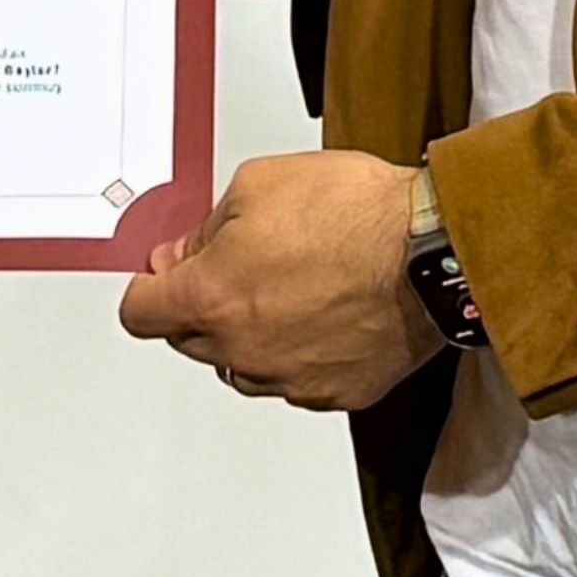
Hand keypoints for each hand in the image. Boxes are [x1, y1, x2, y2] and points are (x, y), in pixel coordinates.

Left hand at [115, 150, 437, 410]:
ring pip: (242, 366)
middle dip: (202, 305)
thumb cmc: (359, 214)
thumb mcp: (260, 184)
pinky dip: (300, 353)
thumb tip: (186, 252)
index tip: (167, 275)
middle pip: (188, 341)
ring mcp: (290, 378)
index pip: (140, 314)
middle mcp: (243, 350)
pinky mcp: (336, 393)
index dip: (151, 288)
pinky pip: (296, 380)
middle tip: (241, 265)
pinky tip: (326, 314)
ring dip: (249, 335)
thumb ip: (208, 225)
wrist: (435, 251)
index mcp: (211, 299)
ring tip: (292, 289)